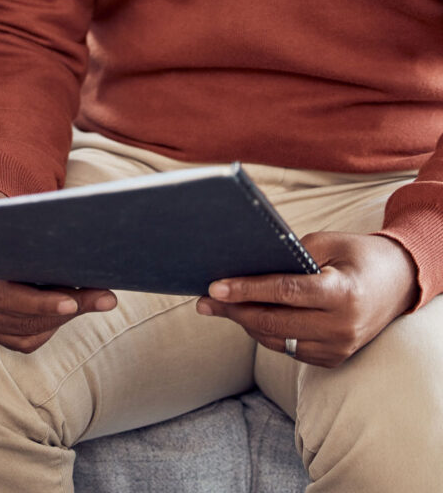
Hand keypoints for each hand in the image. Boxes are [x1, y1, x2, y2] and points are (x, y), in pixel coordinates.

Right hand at [0, 187, 116, 352]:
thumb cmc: (3, 218)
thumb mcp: (16, 218)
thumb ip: (39, 234)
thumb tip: (86, 248)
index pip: (7, 296)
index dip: (42, 303)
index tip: (73, 303)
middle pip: (22, 316)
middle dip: (67, 309)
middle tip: (104, 298)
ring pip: (26, 331)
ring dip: (61, 319)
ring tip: (90, 300)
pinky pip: (22, 341)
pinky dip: (47, 330)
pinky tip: (63, 314)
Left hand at [196, 232, 418, 367]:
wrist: (400, 283)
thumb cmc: (358, 256)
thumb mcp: (327, 244)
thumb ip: (289, 256)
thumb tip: (242, 268)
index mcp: (342, 294)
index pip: (283, 293)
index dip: (246, 290)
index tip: (214, 286)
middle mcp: (341, 326)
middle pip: (273, 321)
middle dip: (234, 309)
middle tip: (204, 299)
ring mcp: (338, 348)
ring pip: (275, 339)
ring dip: (244, 322)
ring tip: (218, 307)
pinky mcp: (332, 359)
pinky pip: (287, 348)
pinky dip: (265, 333)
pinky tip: (247, 317)